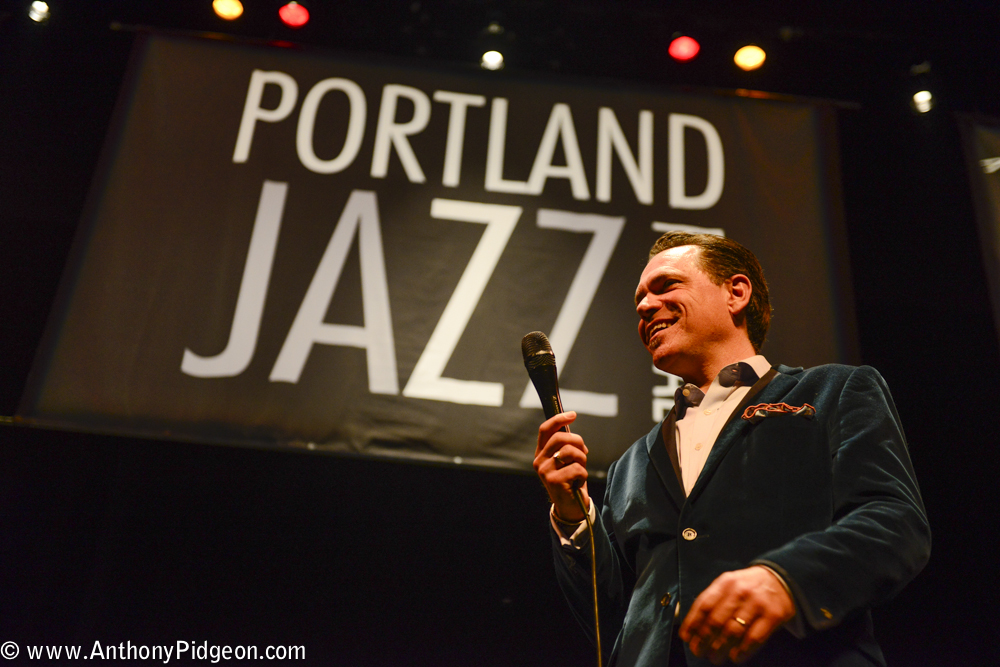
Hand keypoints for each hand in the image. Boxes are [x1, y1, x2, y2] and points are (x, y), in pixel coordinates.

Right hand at [532, 411, 589, 522]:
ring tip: (580, 470)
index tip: (573, 414)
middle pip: (560, 438)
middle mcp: (539, 461)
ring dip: (582, 460)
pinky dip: (583, 474)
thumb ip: (567, 445)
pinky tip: (578, 483)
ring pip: (570, 452)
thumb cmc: (572, 480)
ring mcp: (545, 472)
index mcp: (541, 453)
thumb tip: (571, 425)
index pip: (545, 430)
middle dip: (578, 442)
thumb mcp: (567, 460)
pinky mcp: (554, 481)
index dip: (558, 419)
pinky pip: (577, 468)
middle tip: (584, 451)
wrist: (572, 507)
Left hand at [679, 566, 795, 663]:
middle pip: (717, 620)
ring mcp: (757, 604)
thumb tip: (690, 625)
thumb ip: (712, 600)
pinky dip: (742, 651)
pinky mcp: (773, 616)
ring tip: (714, 658)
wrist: (781, 579)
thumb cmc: (748, 586)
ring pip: (734, 631)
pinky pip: (754, 638)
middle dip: (704, 640)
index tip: (686, 638)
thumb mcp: (729, 584)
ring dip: (721, 648)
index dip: (692, 623)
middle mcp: (740, 591)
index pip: (704, 605)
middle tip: (698, 652)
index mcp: (725, 583)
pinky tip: (735, 657)